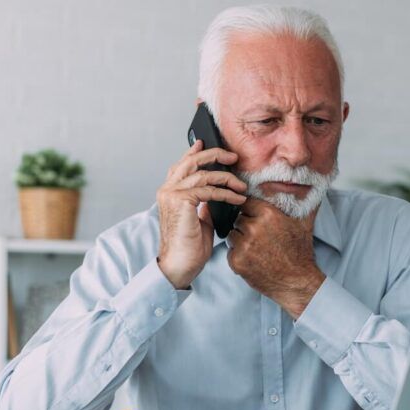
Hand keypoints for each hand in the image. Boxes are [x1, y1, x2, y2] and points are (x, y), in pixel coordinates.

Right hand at [156, 140, 246, 288]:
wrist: (180, 265)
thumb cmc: (189, 247)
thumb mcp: (199, 219)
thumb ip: (203, 203)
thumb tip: (215, 194)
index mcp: (169, 193)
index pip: (182, 165)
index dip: (194, 152)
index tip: (206, 143)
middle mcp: (167, 190)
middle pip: (191, 161)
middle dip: (214, 155)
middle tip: (232, 157)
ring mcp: (172, 194)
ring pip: (203, 173)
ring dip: (226, 178)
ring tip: (241, 186)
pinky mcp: (181, 201)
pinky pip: (209, 190)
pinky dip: (226, 193)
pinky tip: (238, 198)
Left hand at [226, 198, 324, 318]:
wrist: (297, 282)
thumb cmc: (300, 252)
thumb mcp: (304, 224)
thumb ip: (305, 202)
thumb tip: (315, 186)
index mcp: (268, 214)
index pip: (247, 203)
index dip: (252, 211)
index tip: (256, 218)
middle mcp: (254, 227)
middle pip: (238, 219)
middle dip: (246, 227)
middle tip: (260, 238)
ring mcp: (244, 245)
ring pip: (232, 235)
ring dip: (240, 241)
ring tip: (257, 249)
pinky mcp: (237, 261)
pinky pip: (230, 252)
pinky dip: (238, 256)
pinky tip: (253, 260)